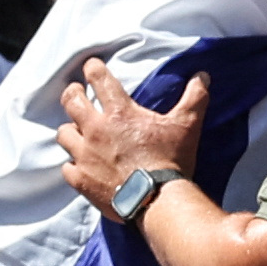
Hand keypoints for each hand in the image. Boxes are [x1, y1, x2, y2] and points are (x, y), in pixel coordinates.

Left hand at [50, 58, 204, 219]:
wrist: (157, 200)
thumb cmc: (171, 160)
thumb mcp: (186, 126)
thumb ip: (194, 98)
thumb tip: (202, 76)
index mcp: (119, 113)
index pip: (99, 79)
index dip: (93, 68)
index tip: (91, 65)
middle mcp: (96, 130)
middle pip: (71, 102)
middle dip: (72, 93)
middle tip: (75, 92)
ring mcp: (85, 156)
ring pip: (64, 134)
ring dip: (70, 129)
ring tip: (75, 130)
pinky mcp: (81, 179)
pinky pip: (66, 168)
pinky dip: (72, 165)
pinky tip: (79, 166)